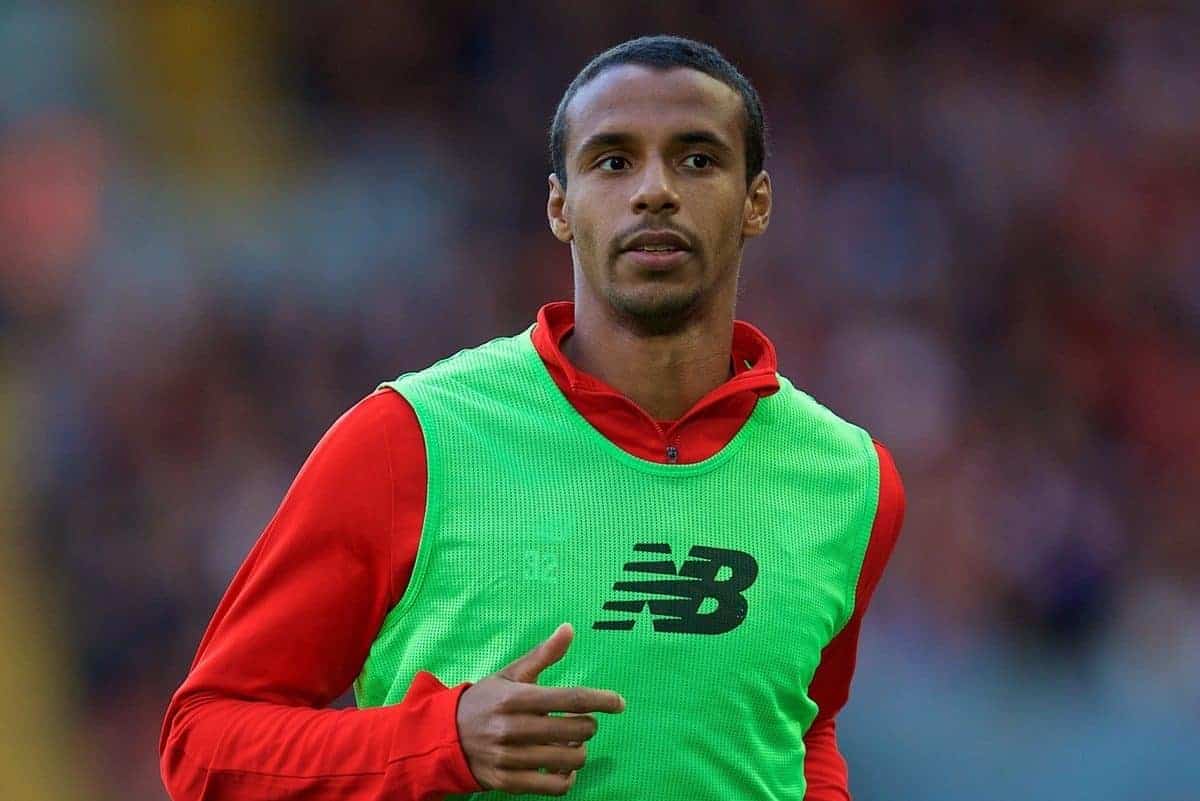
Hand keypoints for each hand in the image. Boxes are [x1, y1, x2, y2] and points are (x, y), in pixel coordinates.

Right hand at [456, 622, 625, 795]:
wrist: (444, 737)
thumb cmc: (485, 701)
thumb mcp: (510, 674)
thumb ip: (543, 654)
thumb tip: (570, 629)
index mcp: (516, 697)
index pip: (570, 698)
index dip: (601, 700)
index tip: (619, 703)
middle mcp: (513, 728)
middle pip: (575, 730)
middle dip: (588, 725)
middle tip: (582, 722)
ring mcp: (510, 758)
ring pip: (569, 760)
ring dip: (579, 751)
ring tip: (571, 743)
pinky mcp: (508, 783)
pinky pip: (555, 787)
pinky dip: (567, 778)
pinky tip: (564, 767)